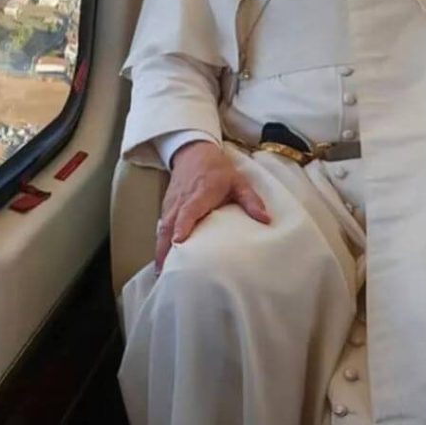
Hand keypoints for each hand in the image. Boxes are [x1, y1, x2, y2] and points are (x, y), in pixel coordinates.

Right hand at [155, 141, 270, 272]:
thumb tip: (266, 220)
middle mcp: (182, 200)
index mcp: (200, 193)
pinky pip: (161, 226)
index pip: (189, 210)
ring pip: (162, 228)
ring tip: (161, 272)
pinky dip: (159, 242)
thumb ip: (251, 200)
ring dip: (160, 248)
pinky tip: (162, 259)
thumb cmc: (217, 170)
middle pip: (169, 224)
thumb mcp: (238, 182)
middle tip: (166, 272)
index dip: (183, 225)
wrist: (194, 152)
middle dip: (165, 248)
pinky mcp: (166, 206)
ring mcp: (172, 203)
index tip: (178, 242)